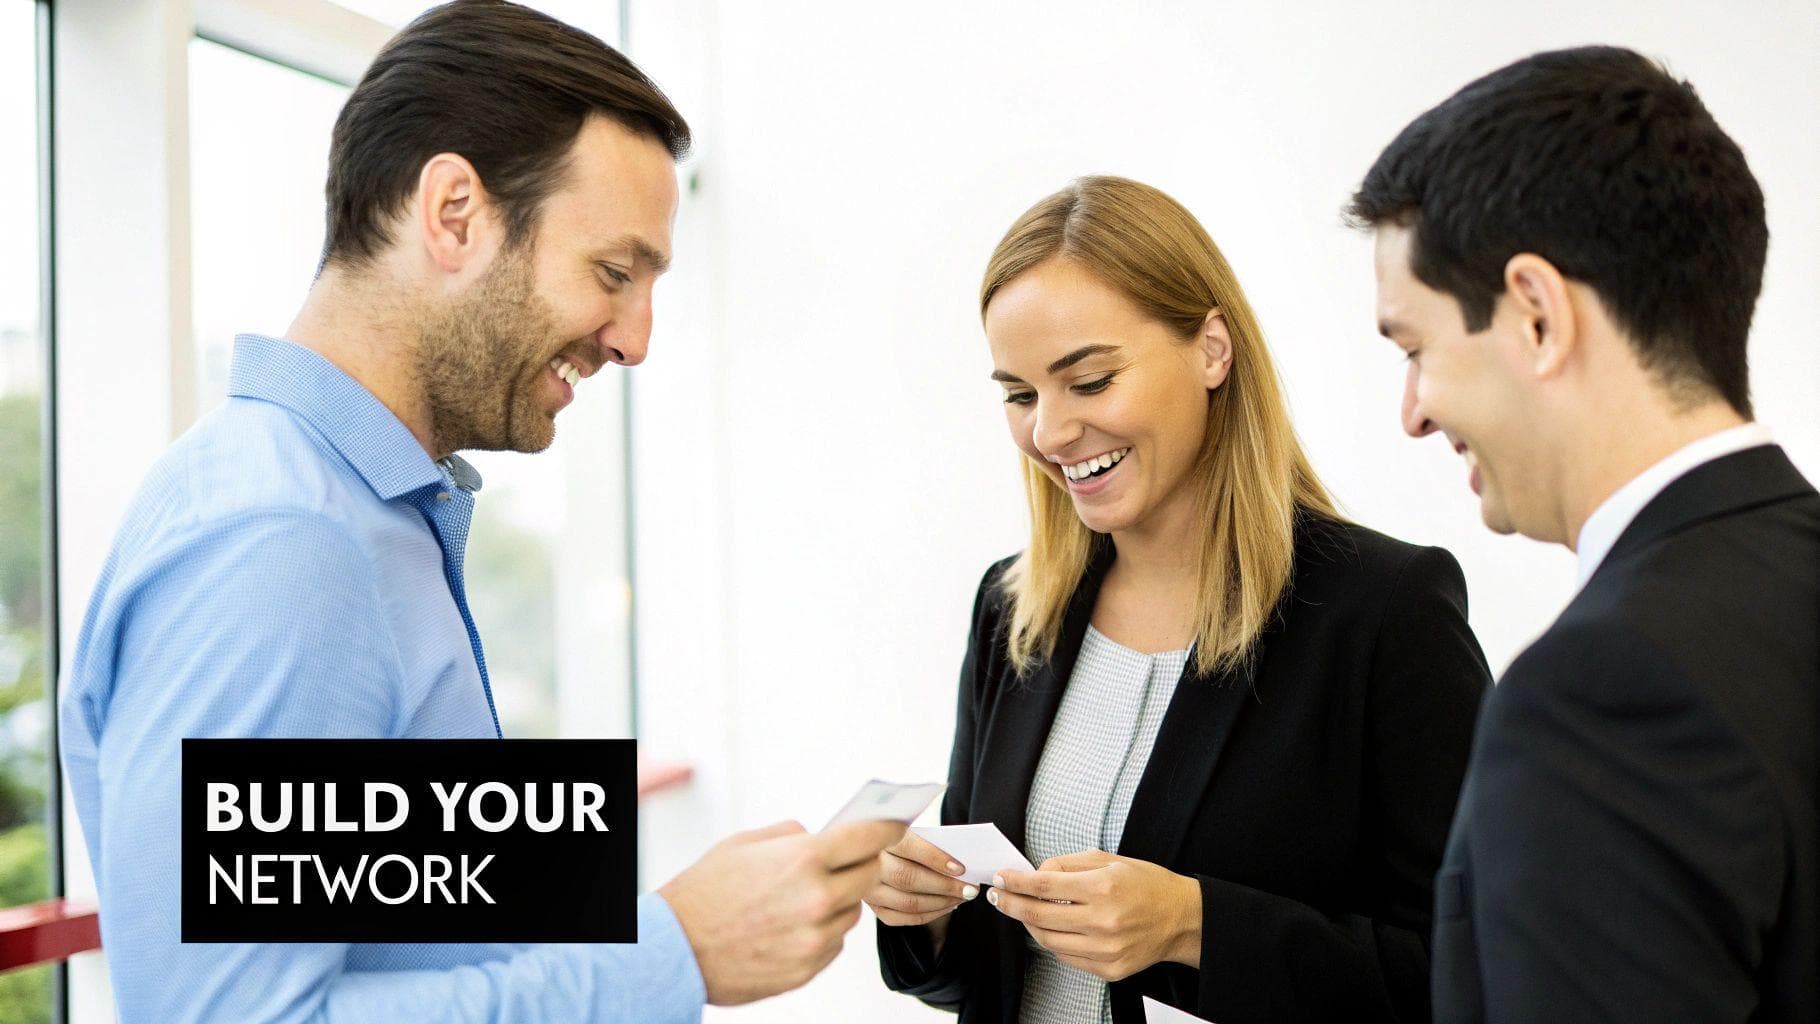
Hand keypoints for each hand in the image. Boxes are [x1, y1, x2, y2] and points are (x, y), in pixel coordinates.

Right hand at [659, 818, 906, 1004]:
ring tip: (796, 901)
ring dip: (836, 903)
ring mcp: (813, 939)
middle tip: (837, 864)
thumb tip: (821, 835)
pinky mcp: (806, 970)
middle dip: (858, 866)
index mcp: (803, 860)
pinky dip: (820, 933)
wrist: (673, 949)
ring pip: (851, 913)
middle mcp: (816, 899)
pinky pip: (833, 945)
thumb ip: (792, 835)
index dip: (886, 827)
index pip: (870, 837)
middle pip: (870, 875)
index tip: (893, 824)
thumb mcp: (744, 844)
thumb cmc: (702, 894)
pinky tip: (788, 928)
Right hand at [864, 829, 979, 925]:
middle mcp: (866, 864)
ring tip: (963, 897)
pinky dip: (929, 914)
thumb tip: (959, 863)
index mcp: (876, 835)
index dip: (936, 859)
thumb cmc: (898, 835)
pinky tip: (947, 906)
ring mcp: (866, 889)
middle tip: (970, 888)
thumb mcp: (907, 829)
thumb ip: (928, 842)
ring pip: (907, 902)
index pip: (908, 848)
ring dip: (941, 902)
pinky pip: (902, 918)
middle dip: (945, 886)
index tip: (961, 868)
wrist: (871, 847)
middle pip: (908, 879)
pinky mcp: (873, 907)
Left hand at [987, 849, 1200, 980]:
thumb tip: (1036, 874)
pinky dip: (1052, 941)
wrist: (1181, 918)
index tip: (1001, 878)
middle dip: (1012, 904)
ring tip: (1021, 910)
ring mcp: (1105, 950)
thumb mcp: (1109, 860)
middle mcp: (1103, 921)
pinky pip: (1067, 956)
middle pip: (1039, 916)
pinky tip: (1048, 928)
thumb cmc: (1147, 885)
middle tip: (999, 896)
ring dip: (1028, 924)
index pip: (1044, 886)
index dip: (1016, 882)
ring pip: (1048, 940)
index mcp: (1103, 888)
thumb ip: (1068, 865)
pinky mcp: (1108, 969)